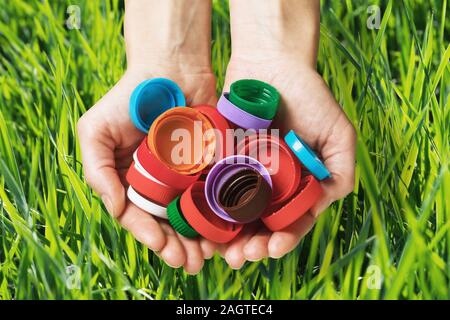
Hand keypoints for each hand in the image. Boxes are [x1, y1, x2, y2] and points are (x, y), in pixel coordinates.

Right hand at [77, 66, 217, 273]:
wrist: (171, 68)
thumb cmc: (129, 97)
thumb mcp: (96, 130)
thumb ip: (96, 170)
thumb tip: (116, 209)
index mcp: (130, 181)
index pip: (137, 217)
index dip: (148, 235)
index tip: (161, 246)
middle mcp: (159, 185)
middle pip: (168, 224)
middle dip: (177, 247)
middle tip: (188, 263)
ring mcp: (186, 177)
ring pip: (194, 217)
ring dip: (200, 239)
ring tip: (208, 256)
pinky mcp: (212, 166)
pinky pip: (216, 195)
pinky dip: (221, 215)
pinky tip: (227, 230)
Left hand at [219, 56, 355, 268]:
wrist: (271, 63)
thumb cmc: (310, 96)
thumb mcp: (338, 134)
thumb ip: (340, 172)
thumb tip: (322, 205)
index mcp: (298, 185)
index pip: (292, 221)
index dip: (284, 239)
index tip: (273, 248)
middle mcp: (270, 184)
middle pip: (259, 225)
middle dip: (251, 245)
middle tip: (241, 257)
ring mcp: (243, 173)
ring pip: (233, 214)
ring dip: (227, 236)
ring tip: (219, 250)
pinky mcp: (219, 159)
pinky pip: (211, 188)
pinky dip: (206, 208)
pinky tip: (200, 222)